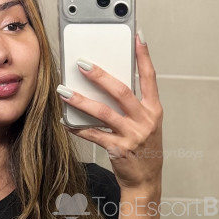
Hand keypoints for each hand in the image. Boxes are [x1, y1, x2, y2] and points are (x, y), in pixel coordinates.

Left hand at [57, 34, 162, 191]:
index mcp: (154, 110)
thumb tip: (108, 83)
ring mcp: (132, 135)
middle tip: (83, 63)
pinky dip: (77, 127)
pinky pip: (94, 135)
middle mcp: (145, 121)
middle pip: (122, 91)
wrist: (146, 181)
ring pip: (104, 113)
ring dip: (81, 100)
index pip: (150, 78)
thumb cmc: (145, 150)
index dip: (144, 56)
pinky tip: (65, 121)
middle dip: (101, 76)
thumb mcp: (147, 124)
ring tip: (64, 91)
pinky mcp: (118, 149)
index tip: (137, 37)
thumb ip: (133, 105)